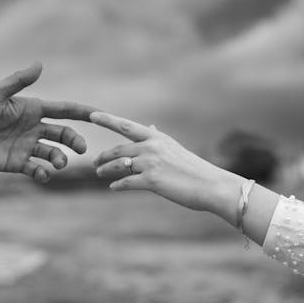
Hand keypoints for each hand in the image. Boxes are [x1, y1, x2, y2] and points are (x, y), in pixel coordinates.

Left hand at [0, 62, 96, 181]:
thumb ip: (19, 81)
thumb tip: (40, 64)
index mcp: (33, 110)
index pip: (65, 110)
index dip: (84, 111)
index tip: (102, 114)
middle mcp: (34, 128)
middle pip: (64, 134)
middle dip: (76, 141)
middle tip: (81, 149)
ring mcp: (28, 146)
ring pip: (54, 153)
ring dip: (61, 159)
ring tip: (59, 163)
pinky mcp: (18, 163)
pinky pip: (36, 169)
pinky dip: (43, 173)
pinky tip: (41, 174)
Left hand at [90, 112, 243, 216]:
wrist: (211, 185)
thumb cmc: (193, 168)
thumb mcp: (174, 148)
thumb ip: (157, 139)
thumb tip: (149, 127)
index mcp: (156, 138)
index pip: (126, 125)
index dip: (107, 119)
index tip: (92, 115)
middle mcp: (151, 147)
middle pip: (118, 149)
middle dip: (104, 156)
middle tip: (95, 162)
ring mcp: (150, 163)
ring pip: (118, 166)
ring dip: (106, 170)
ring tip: (99, 173)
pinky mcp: (152, 181)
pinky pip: (126, 182)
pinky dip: (118, 185)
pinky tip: (113, 187)